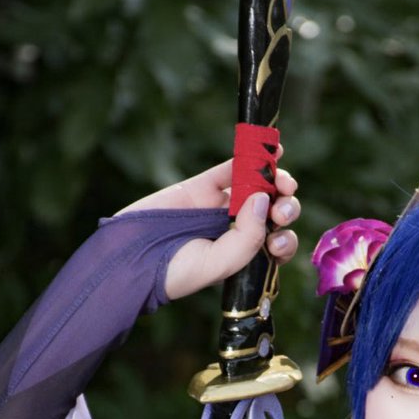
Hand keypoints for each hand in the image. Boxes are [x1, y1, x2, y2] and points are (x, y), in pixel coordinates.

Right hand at [115, 156, 299, 300]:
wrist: (133, 257)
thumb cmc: (176, 271)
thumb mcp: (220, 264)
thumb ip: (248, 237)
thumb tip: (265, 197)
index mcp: (243, 257)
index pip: (276, 244)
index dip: (285, 238)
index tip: (276, 241)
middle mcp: (236, 231)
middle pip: (273, 214)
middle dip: (286, 208)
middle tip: (281, 210)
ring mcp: (221, 206)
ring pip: (259, 188)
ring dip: (277, 181)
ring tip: (281, 182)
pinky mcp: (204, 186)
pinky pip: (233, 167)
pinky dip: (252, 156)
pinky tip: (272, 147)